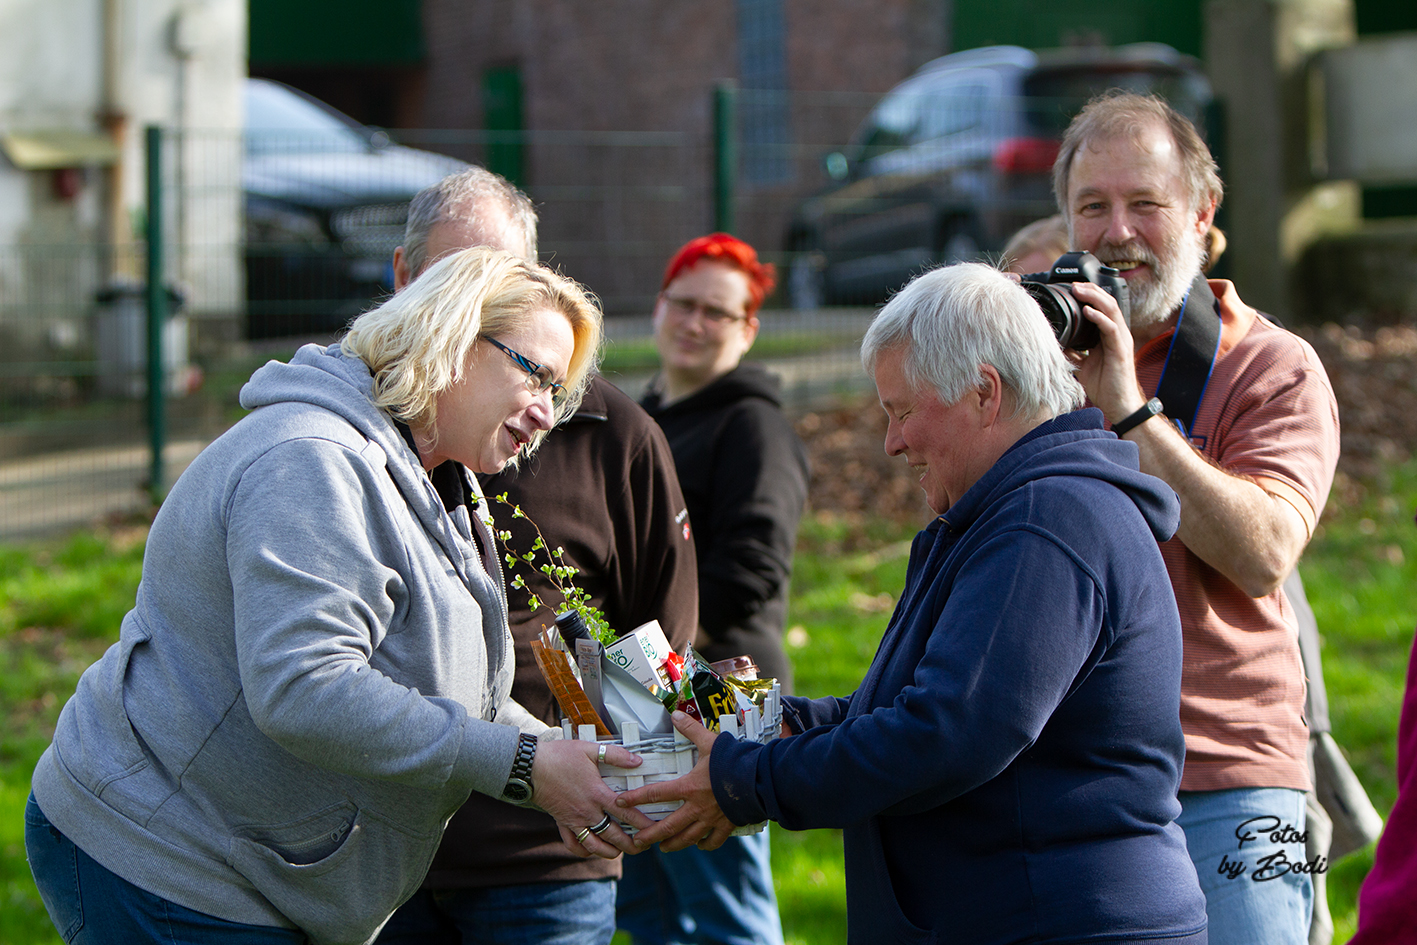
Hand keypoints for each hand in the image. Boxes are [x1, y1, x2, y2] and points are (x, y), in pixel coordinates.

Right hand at [530, 737, 655, 857]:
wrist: (530, 767)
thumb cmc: (560, 756)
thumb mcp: (589, 750)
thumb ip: (615, 755)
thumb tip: (638, 760)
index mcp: (597, 793)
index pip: (627, 813)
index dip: (644, 823)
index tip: (656, 829)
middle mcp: (587, 811)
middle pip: (614, 835)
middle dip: (632, 844)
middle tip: (645, 845)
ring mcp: (574, 820)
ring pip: (595, 846)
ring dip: (611, 852)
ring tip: (622, 851)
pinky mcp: (562, 823)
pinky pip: (573, 845)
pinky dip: (584, 851)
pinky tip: (593, 850)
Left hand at [615, 712, 738, 851]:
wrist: (761, 779)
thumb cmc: (735, 760)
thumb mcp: (711, 741)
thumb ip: (691, 729)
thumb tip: (675, 714)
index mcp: (689, 787)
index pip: (656, 793)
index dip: (637, 798)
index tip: (621, 803)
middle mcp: (697, 807)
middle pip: (668, 826)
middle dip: (651, 835)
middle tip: (637, 841)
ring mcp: (712, 818)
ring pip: (688, 837)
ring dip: (674, 843)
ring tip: (664, 848)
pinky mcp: (727, 824)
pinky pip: (714, 840)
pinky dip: (705, 845)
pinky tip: (699, 845)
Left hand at [1066, 281, 1146, 424]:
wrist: (1118, 404)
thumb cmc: (1104, 385)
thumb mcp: (1082, 364)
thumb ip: (1072, 351)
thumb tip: (1055, 343)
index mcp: (1109, 335)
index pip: (1102, 308)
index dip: (1090, 296)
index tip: (1072, 289)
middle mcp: (1117, 334)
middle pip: (1108, 303)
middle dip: (1091, 291)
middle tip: (1074, 285)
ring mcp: (1121, 340)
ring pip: (1112, 311)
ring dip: (1095, 299)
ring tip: (1080, 291)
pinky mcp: (1121, 350)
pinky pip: (1112, 329)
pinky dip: (1100, 318)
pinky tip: (1088, 312)